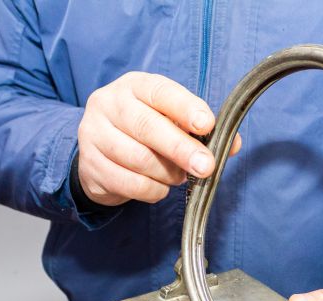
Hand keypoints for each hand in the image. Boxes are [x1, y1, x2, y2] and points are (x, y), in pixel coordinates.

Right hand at [77, 72, 240, 206]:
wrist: (99, 151)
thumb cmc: (144, 132)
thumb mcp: (170, 120)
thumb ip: (200, 130)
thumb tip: (232, 144)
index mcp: (135, 86)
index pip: (161, 92)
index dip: (185, 108)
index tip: (207, 124)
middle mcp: (109, 104)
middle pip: (147, 126)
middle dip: (181, 149)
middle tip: (206, 166)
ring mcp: (94, 134)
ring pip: (139, 159)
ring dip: (168, 174)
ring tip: (178, 176)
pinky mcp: (90, 166)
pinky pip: (130, 184)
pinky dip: (152, 190)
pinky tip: (158, 186)